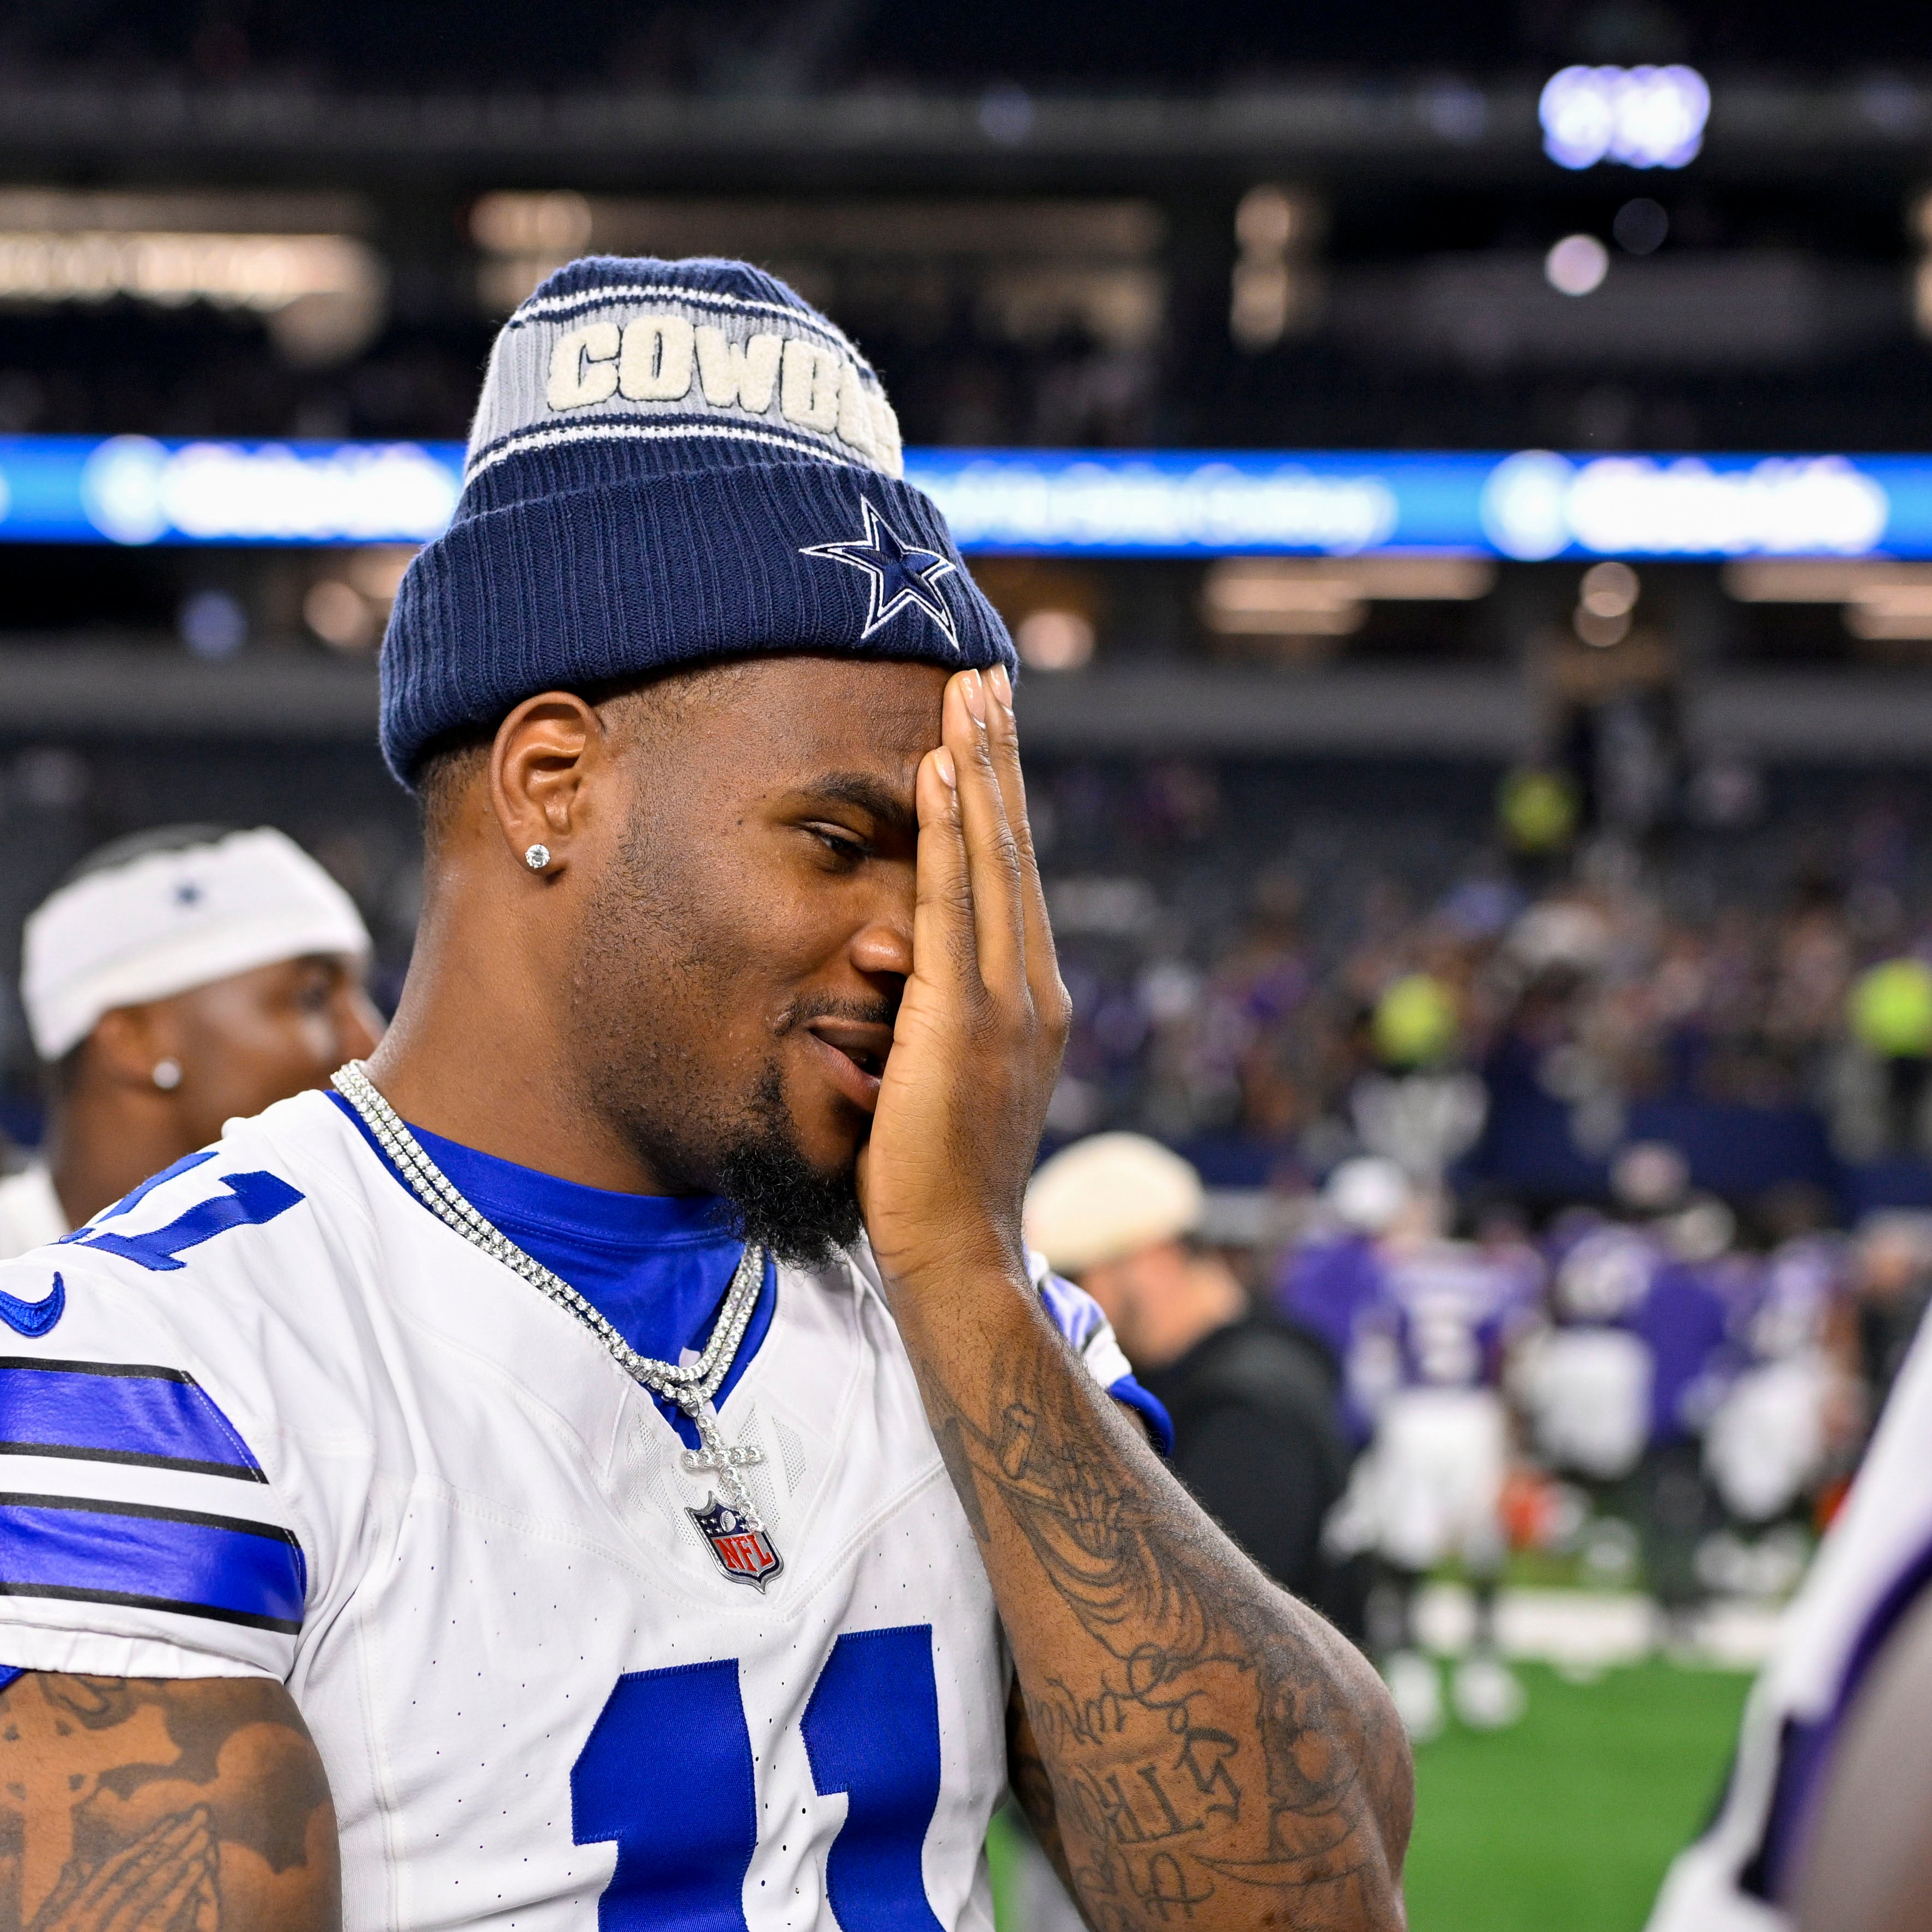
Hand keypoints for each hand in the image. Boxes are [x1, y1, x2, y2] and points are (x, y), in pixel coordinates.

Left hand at [858, 667, 1066, 1295]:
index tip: (986, 734)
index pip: (1010, 880)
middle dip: (1000, 759)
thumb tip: (898, 977)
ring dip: (979, 770)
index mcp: (1029, 1003)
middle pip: (1013, 849)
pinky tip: (942, 775)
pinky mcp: (967, 1017)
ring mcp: (1007, 1001)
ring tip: (968, 695)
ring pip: (993, 859)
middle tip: (986, 678)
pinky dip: (952, 833)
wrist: (957, 1253)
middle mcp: (1033, 990)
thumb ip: (933, 1022)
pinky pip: (956, 902)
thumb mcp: (937, 1082)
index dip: (999, 802)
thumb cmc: (932, 1183)